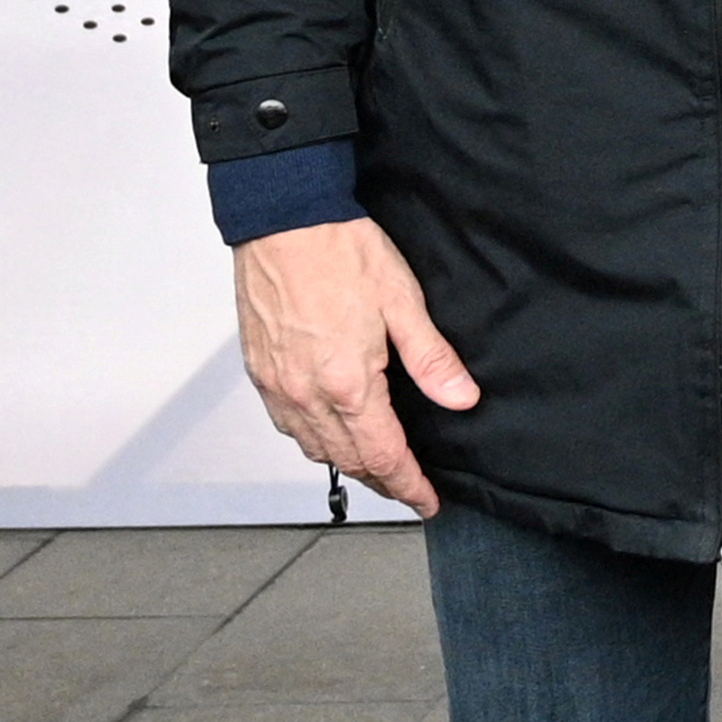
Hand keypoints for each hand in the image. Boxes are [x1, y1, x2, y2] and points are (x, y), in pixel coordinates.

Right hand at [234, 218, 478, 517]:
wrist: (284, 221)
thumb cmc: (340, 252)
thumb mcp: (404, 302)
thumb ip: (432, 360)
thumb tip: (461, 399)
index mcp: (346, 383)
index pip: (383, 455)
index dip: (408, 485)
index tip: (426, 500)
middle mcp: (305, 394)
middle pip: (347, 460)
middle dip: (381, 479)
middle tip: (407, 487)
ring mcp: (277, 385)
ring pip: (313, 447)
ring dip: (346, 462)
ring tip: (374, 464)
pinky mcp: (260, 370)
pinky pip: (287, 424)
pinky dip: (312, 437)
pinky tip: (329, 429)